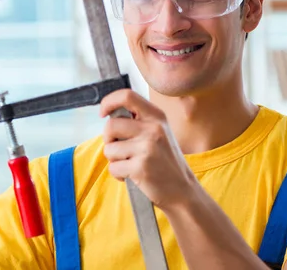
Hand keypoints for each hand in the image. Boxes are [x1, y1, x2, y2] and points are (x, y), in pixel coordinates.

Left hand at [100, 90, 196, 210]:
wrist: (183, 191)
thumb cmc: (166, 162)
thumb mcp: (160, 133)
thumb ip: (139, 121)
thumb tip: (109, 114)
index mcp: (157, 117)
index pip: (127, 96)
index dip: (109, 101)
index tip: (103, 112)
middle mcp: (153, 129)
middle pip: (111, 125)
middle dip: (108, 139)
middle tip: (118, 148)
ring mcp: (147, 148)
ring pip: (109, 149)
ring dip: (114, 160)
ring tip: (130, 164)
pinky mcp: (140, 168)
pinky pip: (113, 168)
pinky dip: (118, 174)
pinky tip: (132, 176)